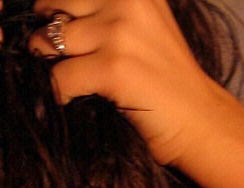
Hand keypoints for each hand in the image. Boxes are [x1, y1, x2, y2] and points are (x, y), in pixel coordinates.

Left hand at [29, 0, 212, 167]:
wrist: (198, 120)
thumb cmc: (166, 78)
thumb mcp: (144, 23)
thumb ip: (109, 8)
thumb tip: (54, 14)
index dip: (55, 9)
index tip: (52, 25)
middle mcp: (127, 0)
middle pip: (54, 6)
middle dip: (45, 32)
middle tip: (50, 54)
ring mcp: (119, 33)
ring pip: (50, 41)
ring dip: (48, 64)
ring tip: (63, 77)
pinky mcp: (112, 68)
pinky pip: (60, 77)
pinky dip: (58, 93)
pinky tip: (70, 99)